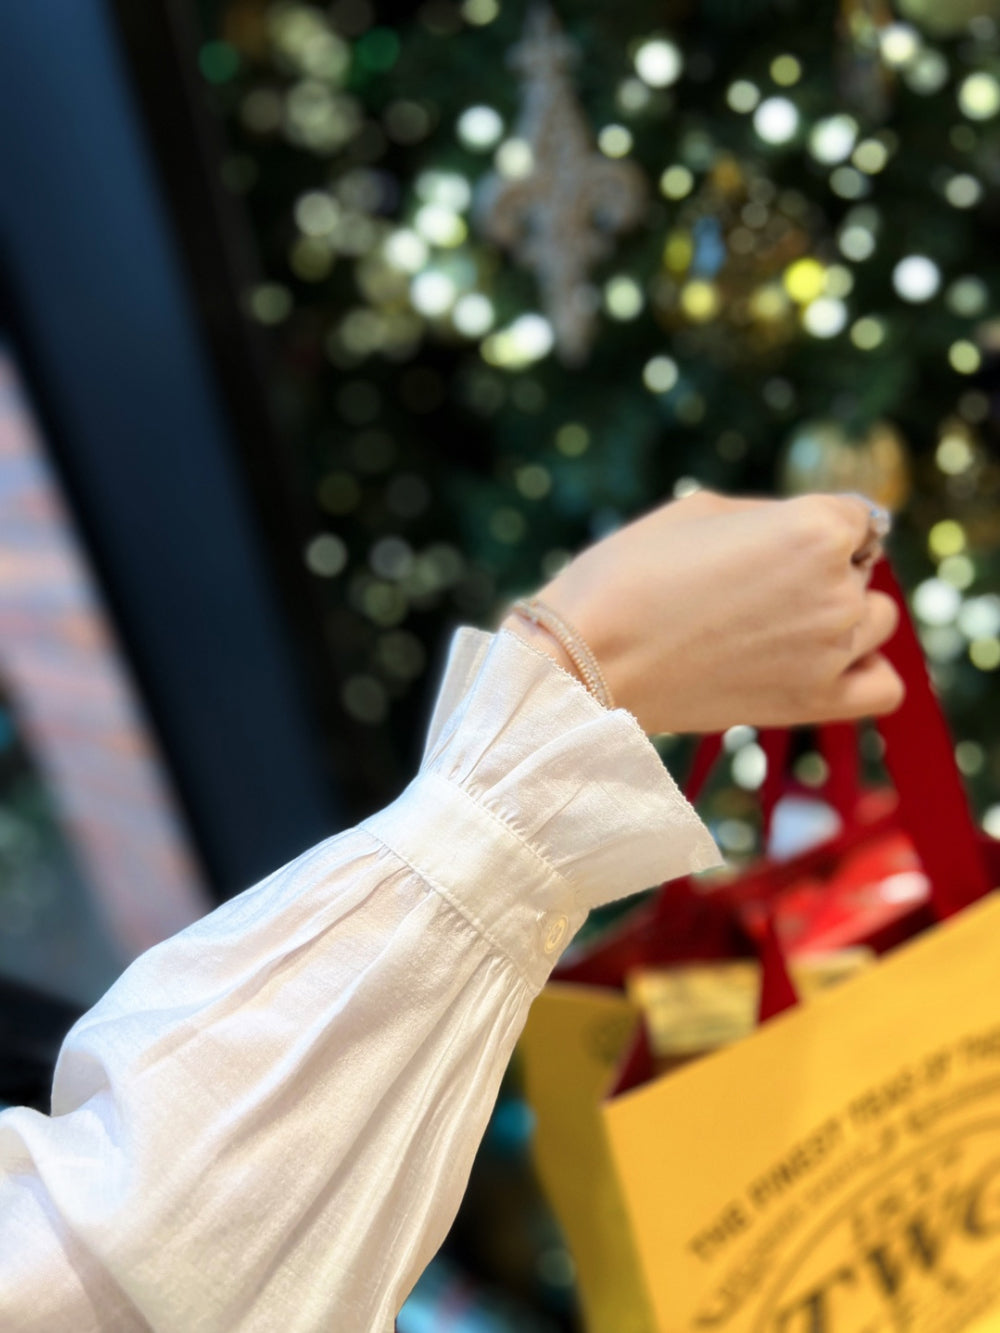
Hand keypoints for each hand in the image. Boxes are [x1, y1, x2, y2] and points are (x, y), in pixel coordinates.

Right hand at [504, 491, 903, 734]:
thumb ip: (772, 515)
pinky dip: (864, 672)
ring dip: (841, 616)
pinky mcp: (813, 702)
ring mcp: (830, 650)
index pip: (856, 516)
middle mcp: (836, 589)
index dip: (810, 524)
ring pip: (876, 622)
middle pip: (860, 568)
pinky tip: (822, 663)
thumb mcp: (702, 510)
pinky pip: (882, 688)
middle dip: (819, 569)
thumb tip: (807, 532)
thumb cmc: (630, 573)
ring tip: (778, 624)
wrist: (584, 659)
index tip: (765, 544)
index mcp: (815, 529)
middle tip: (752, 587)